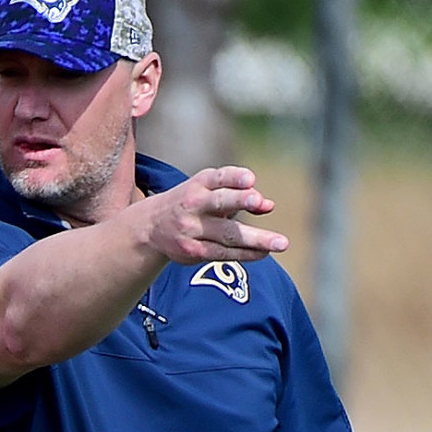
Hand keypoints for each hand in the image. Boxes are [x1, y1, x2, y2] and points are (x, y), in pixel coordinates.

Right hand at [140, 166, 288, 263]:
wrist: (150, 227)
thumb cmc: (192, 204)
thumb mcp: (209, 192)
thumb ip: (240, 194)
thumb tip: (269, 206)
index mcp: (198, 185)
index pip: (218, 178)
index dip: (234, 177)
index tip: (250, 179)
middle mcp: (192, 205)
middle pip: (219, 203)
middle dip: (238, 200)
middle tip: (257, 200)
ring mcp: (191, 229)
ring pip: (227, 234)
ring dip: (256, 239)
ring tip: (281, 243)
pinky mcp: (192, 251)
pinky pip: (224, 253)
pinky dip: (246, 253)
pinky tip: (264, 252)